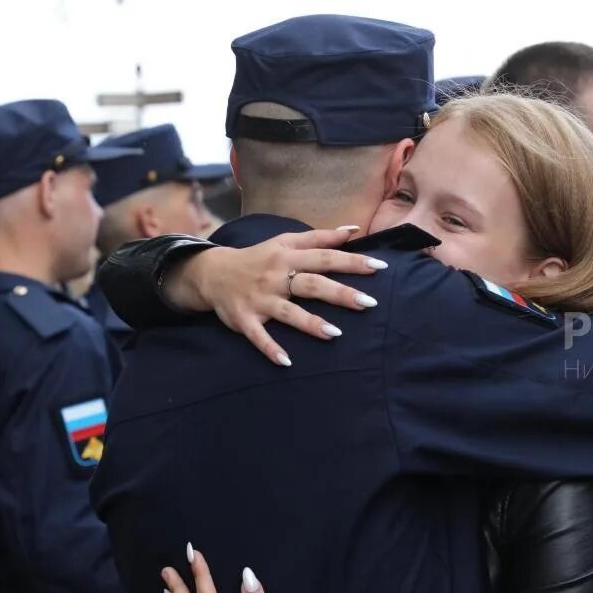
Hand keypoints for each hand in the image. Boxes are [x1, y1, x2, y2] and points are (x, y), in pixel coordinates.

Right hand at [165, 226, 388, 365]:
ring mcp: (260, 299)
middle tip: (368, 303)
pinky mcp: (244, 319)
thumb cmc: (258, 258)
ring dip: (310, 323)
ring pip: (288, 312)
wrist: (213, 273)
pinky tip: (286, 362)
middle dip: (340, 293)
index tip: (379, 267)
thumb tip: (352, 230)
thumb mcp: (285, 242)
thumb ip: (320, 237)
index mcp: (288, 257)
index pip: (324, 257)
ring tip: (335, 334)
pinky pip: (258, 336)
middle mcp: (276, 277)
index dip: (352, 261)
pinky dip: (270, 349)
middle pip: (311, 284)